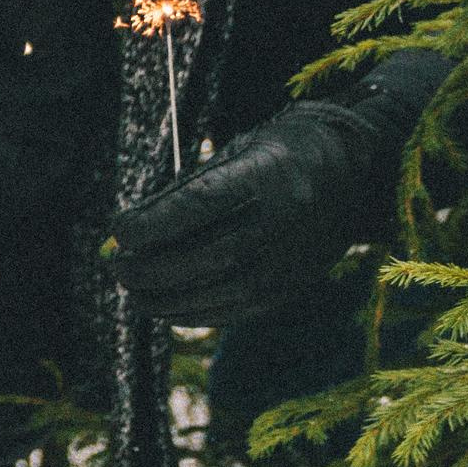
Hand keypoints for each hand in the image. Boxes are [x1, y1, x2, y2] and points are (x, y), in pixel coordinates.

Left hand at [106, 98, 396, 326]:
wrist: (351, 170)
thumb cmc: (275, 154)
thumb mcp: (232, 154)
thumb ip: (182, 192)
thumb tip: (125, 232)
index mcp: (269, 173)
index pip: (204, 202)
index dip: (156, 221)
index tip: (117, 231)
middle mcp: (287, 218)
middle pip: (212, 254)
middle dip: (155, 267)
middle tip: (117, 268)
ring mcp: (295, 256)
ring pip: (225, 290)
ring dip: (170, 299)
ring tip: (133, 293)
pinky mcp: (296, 285)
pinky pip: (241, 309)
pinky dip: (197, 313)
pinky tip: (166, 308)